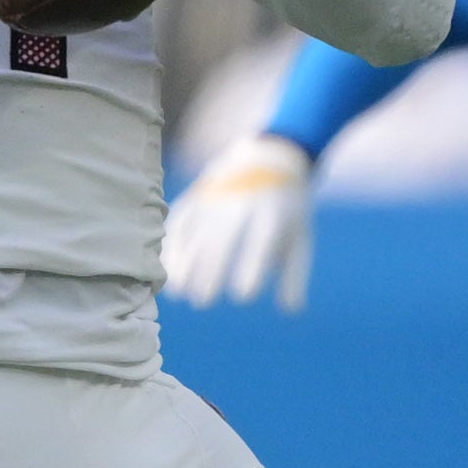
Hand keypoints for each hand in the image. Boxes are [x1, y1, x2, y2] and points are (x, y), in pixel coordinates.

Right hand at [162, 135, 314, 310]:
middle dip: (209, 269)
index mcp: (273, 213)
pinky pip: (179, 222)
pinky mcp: (198, 196)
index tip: (243, 296)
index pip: (261, 241)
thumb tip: (290, 310)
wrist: (269, 157)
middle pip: (222, 237)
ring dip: (186, 262)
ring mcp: (216, 197)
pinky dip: (172, 248)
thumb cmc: (286, 210)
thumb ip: (295, 274)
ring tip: (180, 293)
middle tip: (203, 302)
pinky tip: (168, 273)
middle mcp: (242, 203)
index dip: (251, 267)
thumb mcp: (300, 237)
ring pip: (196, 231)